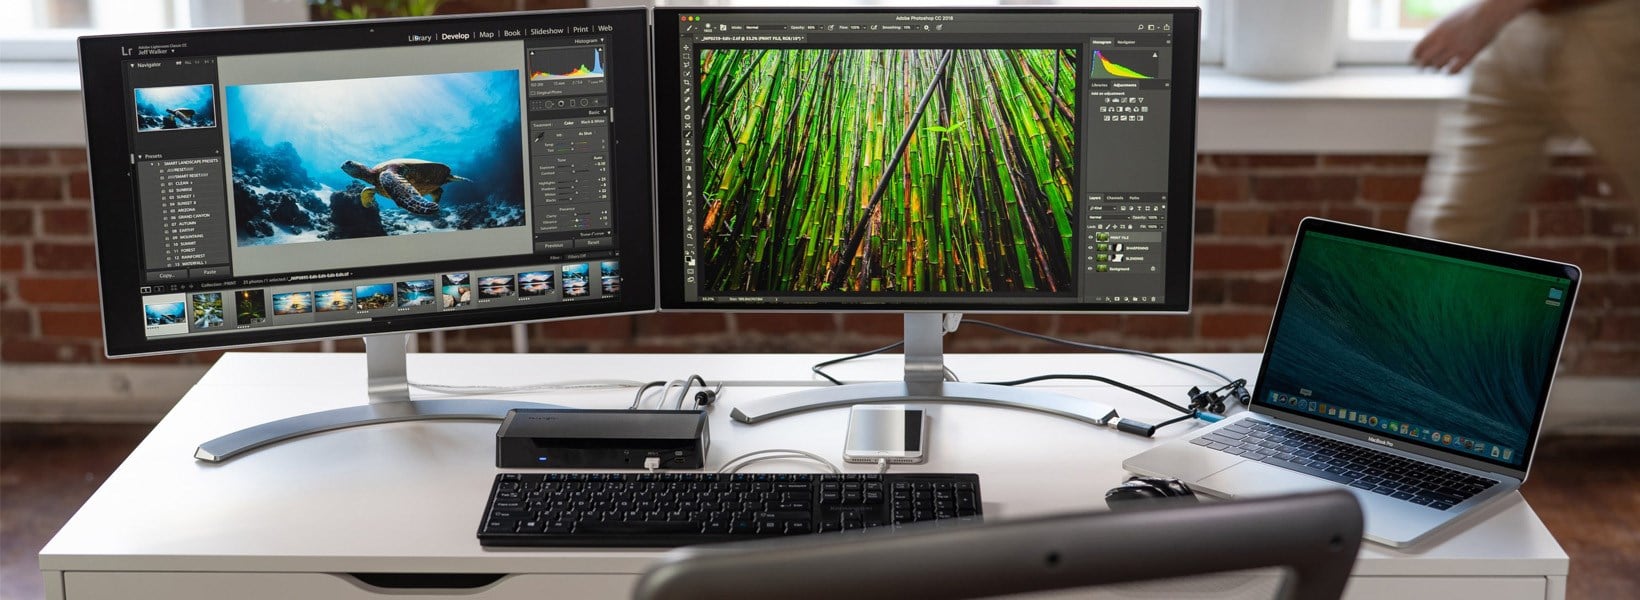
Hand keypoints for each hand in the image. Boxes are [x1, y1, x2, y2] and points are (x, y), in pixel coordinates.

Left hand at [1411, 0, 1534, 73]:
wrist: (1492, 10)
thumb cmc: (1470, 13)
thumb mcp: (1448, 20)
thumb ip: (1436, 32)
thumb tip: (1425, 46)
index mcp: (1436, 30)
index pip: (1417, 49)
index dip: (1414, 57)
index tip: (1416, 60)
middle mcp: (1444, 39)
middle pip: (1424, 61)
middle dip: (1423, 65)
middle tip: (1426, 67)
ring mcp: (1457, 47)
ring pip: (1438, 66)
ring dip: (1438, 67)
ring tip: (1442, 65)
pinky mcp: (1470, 53)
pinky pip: (1454, 70)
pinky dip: (1451, 71)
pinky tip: (1453, 68)